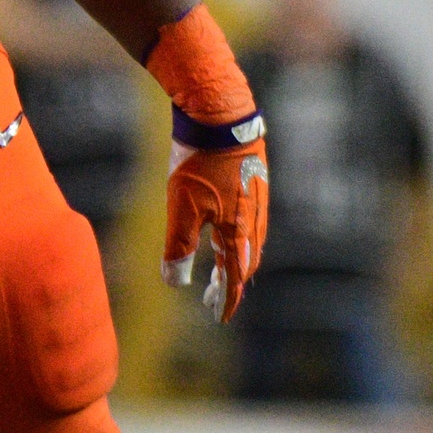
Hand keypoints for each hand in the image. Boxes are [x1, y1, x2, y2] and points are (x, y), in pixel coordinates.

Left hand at [162, 124, 268, 322]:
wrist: (221, 115)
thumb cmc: (200, 162)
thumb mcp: (182, 207)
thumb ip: (180, 246)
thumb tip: (174, 283)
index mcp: (240, 231)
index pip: (236, 276)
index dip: (228, 298)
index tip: (220, 316)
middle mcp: (255, 218)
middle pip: (247, 260)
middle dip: (231, 282)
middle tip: (214, 298)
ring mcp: (257, 198)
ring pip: (250, 240)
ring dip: (236, 259)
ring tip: (222, 269)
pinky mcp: (254, 179)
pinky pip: (250, 219)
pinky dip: (239, 235)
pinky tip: (227, 228)